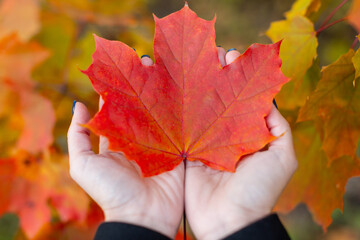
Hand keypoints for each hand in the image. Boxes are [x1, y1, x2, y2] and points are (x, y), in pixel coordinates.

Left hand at [67, 56, 183, 238]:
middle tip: (148, 61)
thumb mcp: (83, 166)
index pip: (118, 108)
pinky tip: (186, 91)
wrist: (142, 217)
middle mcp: (140, 139)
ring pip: (163, 113)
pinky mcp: (178, 151)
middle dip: (145, 84)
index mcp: (119, 140)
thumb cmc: (111, 191)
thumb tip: (78, 105)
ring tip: (166, 69)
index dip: (120, 88)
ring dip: (165, 92)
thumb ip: (78, 137)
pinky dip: (183, 112)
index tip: (124, 66)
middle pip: (143, 106)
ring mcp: (161, 144)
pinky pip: (181, 129)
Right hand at [185, 47, 297, 239]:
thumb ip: (279, 128)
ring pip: (196, 108)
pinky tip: (168, 89)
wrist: (229, 220)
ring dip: (192, 86)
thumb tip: (268, 99)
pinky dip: (173, 109)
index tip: (231, 53)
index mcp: (245, 132)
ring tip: (188, 63)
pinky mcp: (183, 152)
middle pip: (216, 97)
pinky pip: (177, 128)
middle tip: (210, 52)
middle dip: (214, 74)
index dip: (237, 74)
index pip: (240, 96)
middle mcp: (222, 133)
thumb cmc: (259, 189)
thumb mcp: (283, 158)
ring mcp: (202, 142)